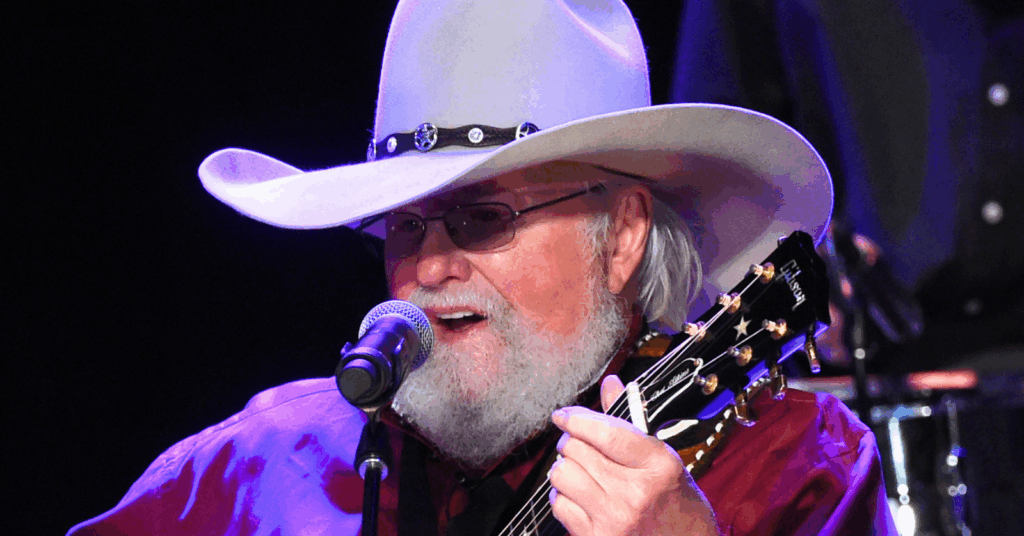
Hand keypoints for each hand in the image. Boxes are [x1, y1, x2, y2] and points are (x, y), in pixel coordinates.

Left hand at [548, 375, 720, 535]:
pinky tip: (580, 496)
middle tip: (579, 446)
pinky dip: (563, 497)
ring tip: (580, 471)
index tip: (563, 415)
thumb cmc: (679, 505)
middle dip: (571, 442)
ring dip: (565, 468)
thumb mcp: (664, 459)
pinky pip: (559, 505)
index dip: (577, 418)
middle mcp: (635, 492)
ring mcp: (614, 518)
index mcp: (657, 464)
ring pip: (562, 475)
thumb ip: (630, 423)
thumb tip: (611, 384)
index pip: (605, 432)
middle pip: (576, 450)